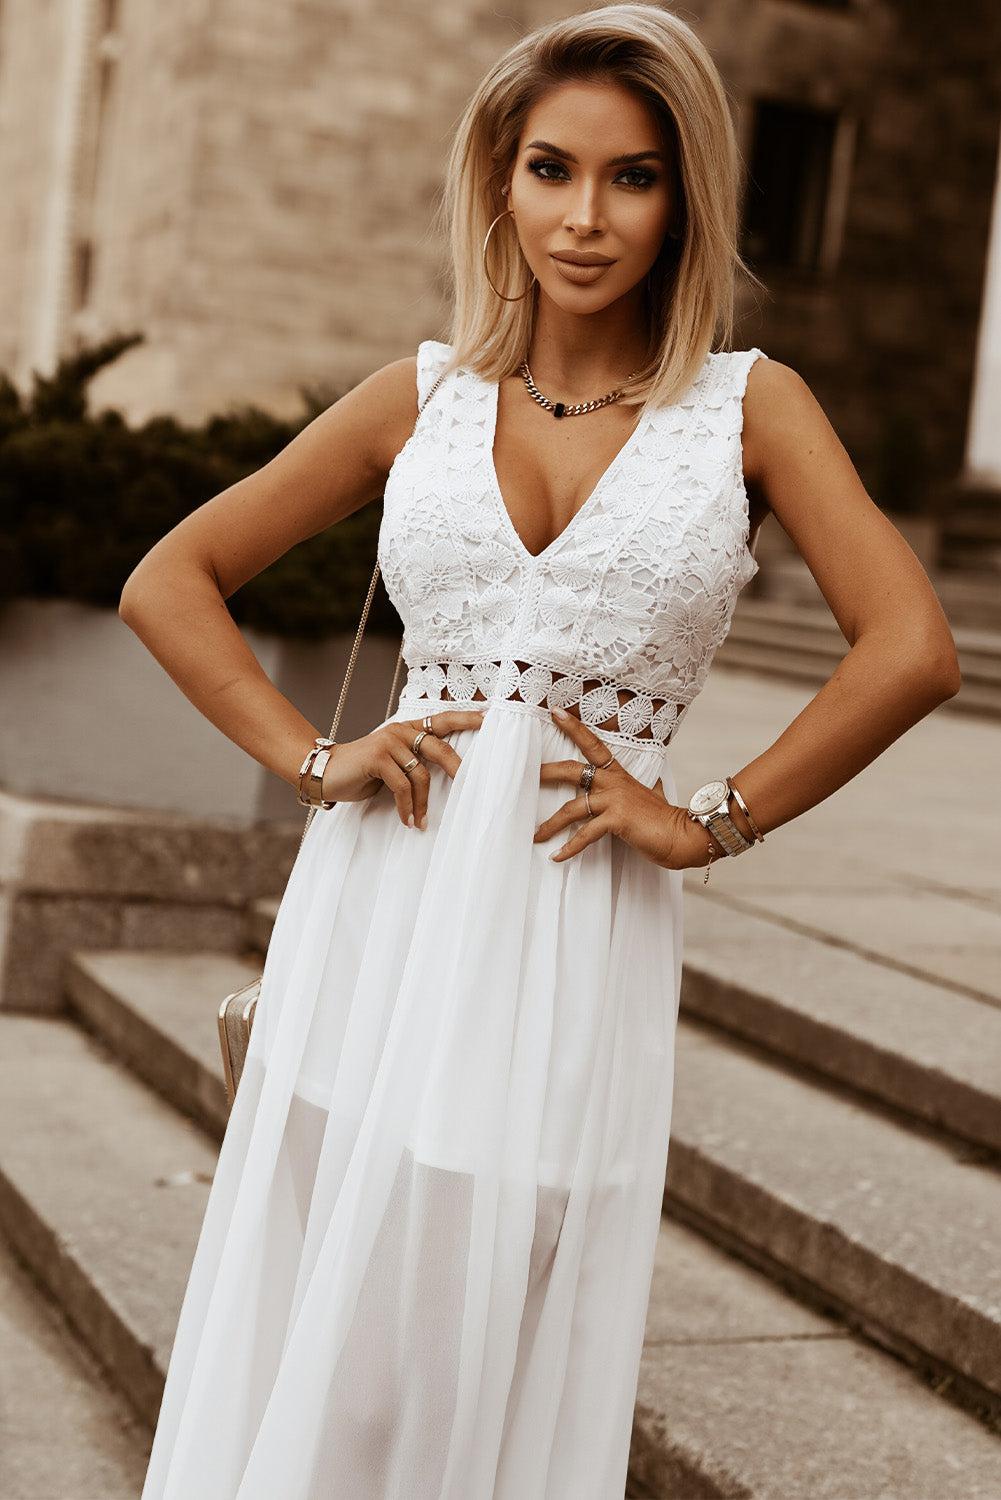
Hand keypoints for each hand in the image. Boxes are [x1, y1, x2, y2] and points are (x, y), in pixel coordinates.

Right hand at [319, 708, 485, 827]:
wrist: (326, 773)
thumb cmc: (362, 772)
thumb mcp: (393, 764)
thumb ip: (414, 762)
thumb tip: (444, 778)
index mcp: (408, 729)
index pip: (442, 720)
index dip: (465, 719)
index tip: (488, 719)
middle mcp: (401, 731)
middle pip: (440, 748)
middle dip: (457, 770)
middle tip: (469, 788)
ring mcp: (389, 742)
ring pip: (421, 775)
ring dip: (422, 804)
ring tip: (421, 821)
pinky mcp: (378, 757)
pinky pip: (403, 786)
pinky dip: (407, 807)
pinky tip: (407, 820)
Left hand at [533, 707, 711, 870]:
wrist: (684, 835)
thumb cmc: (666, 819)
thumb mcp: (653, 796)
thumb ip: (646, 790)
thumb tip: (655, 785)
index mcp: (619, 775)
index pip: (593, 745)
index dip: (574, 728)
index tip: (555, 711)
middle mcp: (614, 783)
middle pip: (573, 770)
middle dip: (547, 772)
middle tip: (527, 776)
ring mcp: (615, 800)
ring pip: (572, 808)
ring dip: (551, 824)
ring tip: (535, 836)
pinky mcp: (617, 820)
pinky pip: (585, 834)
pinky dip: (570, 848)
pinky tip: (557, 857)